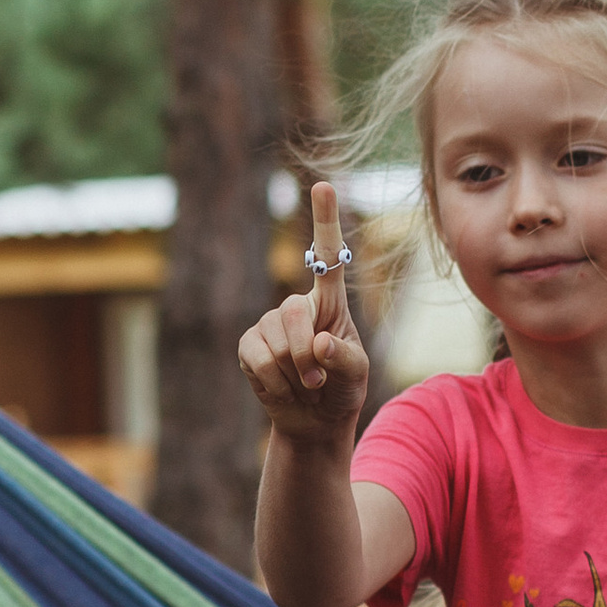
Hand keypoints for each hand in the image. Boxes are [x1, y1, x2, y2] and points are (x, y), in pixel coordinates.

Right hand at [239, 179, 369, 438]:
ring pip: (275, 339)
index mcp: (330, 303)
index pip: (327, 256)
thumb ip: (344, 358)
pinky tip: (283, 388)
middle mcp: (298, 306)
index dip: (324, 219)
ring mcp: (269, 324)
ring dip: (293, 373)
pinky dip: (275, 382)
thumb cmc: (342, 390)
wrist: (314, 422)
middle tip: (317, 379)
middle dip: (305, 353)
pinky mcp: (249, 346)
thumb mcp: (357, 375)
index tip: (323, 185)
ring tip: (304, 385)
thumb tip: (318, 344)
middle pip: (294, 313)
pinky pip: (258, 358)